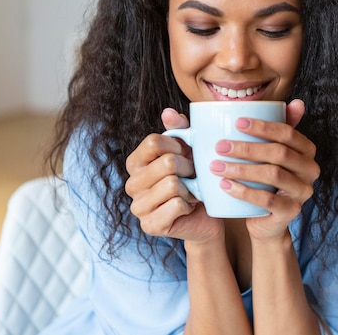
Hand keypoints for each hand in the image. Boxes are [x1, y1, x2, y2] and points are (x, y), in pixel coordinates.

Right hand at [125, 108, 223, 242]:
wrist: (206, 215)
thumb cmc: (194, 179)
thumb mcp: (189, 150)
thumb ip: (179, 129)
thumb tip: (168, 112)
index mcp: (136, 162)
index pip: (153, 141)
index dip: (177, 144)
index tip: (187, 153)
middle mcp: (132, 184)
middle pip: (167, 163)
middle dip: (189, 168)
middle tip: (193, 176)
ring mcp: (138, 207)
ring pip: (172, 185)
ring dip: (190, 188)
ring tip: (191, 191)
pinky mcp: (150, 226)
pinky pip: (176, 205)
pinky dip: (189, 204)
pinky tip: (189, 206)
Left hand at [209, 99, 319, 240]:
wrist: (266, 219)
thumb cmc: (265, 180)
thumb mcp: (269, 153)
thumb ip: (275, 127)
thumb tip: (296, 102)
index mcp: (307, 150)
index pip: (288, 133)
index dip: (263, 126)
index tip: (236, 122)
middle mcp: (310, 170)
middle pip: (278, 153)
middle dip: (247, 148)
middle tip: (220, 146)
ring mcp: (302, 192)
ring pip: (272, 174)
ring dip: (241, 168)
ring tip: (216, 166)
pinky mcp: (291, 212)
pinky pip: (267, 199)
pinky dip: (244, 191)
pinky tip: (225, 185)